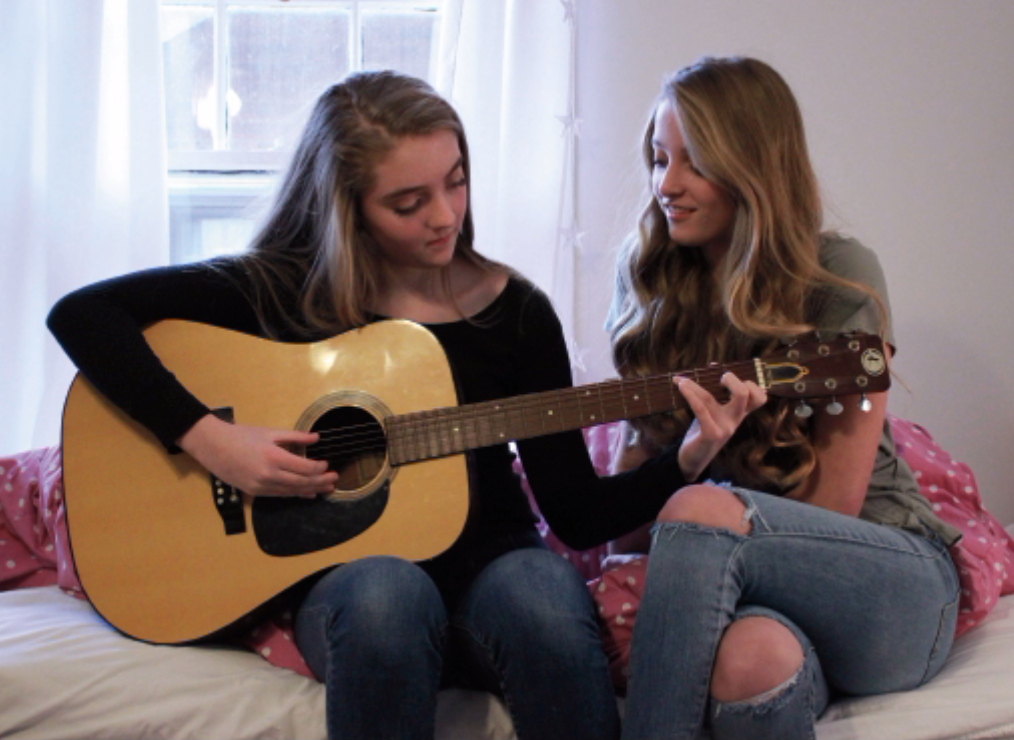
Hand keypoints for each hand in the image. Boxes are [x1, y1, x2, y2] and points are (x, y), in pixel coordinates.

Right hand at [177, 414, 337, 497]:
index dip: (319, 468)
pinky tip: (307, 494)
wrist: (213, 446)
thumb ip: (295, 436)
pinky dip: (295, 494)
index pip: (304, 468)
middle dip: (320, 482)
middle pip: (301, 482)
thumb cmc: (242, 435)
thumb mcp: (270, 432)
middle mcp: (268, 474)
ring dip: (311, 490)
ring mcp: (260, 486)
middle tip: (334, 480)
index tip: (327, 464)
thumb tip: (316, 437)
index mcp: (274, 456)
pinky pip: (279, 495)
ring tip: (326, 489)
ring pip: (292, 491)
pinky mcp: (254, 492)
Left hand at [676, 373, 766, 481]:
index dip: (750, 383)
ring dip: (693, 386)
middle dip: (732, 379)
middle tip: (718, 379)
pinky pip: (700, 408)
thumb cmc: (702, 432)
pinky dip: (690, 394)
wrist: (692, 460)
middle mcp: (735, 421)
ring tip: (681, 380)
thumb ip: (716, 394)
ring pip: (711, 398)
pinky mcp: (710, 434)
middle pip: (745, 394)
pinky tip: (680, 386)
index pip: (760, 398)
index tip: (727, 376)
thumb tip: (713, 365)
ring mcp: (724, 428)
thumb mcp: (714, 413)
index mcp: (739, 415)